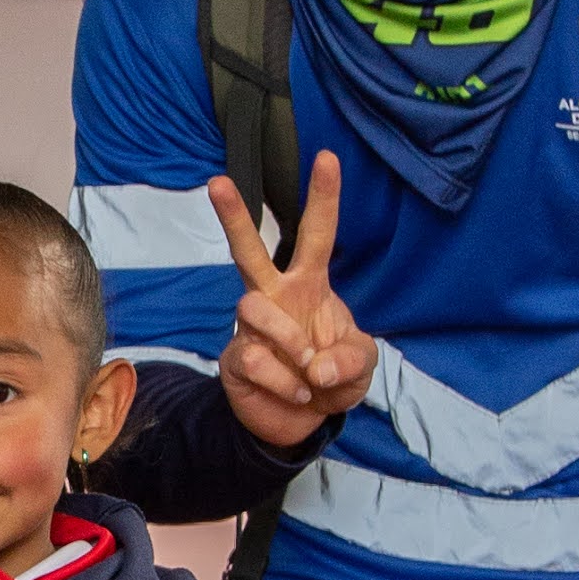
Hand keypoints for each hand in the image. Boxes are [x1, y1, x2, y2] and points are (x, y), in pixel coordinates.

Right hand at [209, 152, 376, 452]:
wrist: (301, 423)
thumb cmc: (332, 379)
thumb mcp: (360, 366)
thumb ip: (350, 358)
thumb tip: (314, 364)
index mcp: (309, 285)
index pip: (317, 233)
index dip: (323, 197)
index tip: (326, 157)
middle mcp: (274, 297)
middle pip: (249, 249)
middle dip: (234, 216)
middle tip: (218, 182)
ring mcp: (250, 327)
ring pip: (252, 306)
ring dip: (288, 340)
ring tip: (307, 372)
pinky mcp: (234, 358)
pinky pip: (253, 356)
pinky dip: (283, 380)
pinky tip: (295, 392)